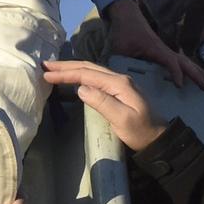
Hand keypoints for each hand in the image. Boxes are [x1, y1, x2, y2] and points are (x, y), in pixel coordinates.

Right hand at [43, 60, 166, 151]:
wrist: (158, 138)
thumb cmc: (140, 132)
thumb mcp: (122, 119)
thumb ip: (102, 102)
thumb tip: (80, 88)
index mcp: (118, 83)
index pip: (86, 73)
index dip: (66, 73)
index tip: (47, 74)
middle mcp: (118, 78)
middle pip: (87, 67)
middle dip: (65, 66)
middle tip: (45, 65)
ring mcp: (118, 83)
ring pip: (90, 70)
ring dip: (71, 68)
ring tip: (54, 68)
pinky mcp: (117, 90)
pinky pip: (94, 76)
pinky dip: (79, 74)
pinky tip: (72, 77)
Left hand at [105, 0, 203, 88]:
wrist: (127, 16)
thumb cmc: (124, 32)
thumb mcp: (120, 48)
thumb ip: (124, 63)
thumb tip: (126, 79)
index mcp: (155, 49)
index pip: (170, 61)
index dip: (176, 73)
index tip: (180, 86)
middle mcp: (164, 50)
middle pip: (184, 62)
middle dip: (196, 74)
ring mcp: (165, 50)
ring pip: (185, 61)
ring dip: (197, 71)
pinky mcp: (163, 52)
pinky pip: (180, 61)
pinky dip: (190, 68)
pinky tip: (198, 75)